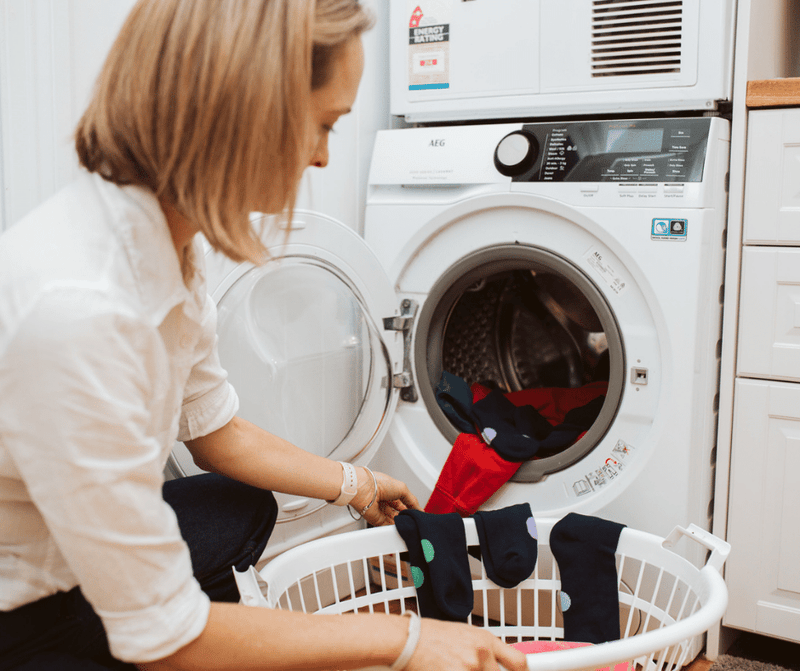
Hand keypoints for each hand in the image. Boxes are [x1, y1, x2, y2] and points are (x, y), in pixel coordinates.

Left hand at [352, 468, 419, 525]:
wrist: (364, 489)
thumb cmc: (379, 483)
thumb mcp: (403, 489)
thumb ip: (412, 501)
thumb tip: (420, 510)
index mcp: (391, 492)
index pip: (404, 503)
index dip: (411, 509)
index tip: (419, 515)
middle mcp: (386, 502)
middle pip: (399, 513)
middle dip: (406, 518)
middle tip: (414, 521)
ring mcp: (381, 512)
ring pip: (394, 521)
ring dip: (401, 524)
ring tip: (409, 525)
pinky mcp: (376, 520)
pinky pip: (387, 527)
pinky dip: (394, 529)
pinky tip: (401, 528)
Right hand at [408, 618, 527, 670]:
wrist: (407, 640)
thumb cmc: (431, 636)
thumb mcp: (464, 635)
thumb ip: (484, 650)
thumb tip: (496, 665)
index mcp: (485, 639)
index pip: (518, 662)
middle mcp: (481, 653)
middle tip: (470, 668)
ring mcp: (469, 668)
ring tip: (453, 666)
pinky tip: (447, 669)